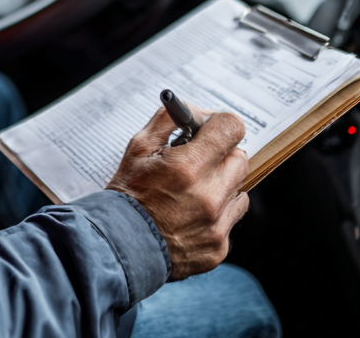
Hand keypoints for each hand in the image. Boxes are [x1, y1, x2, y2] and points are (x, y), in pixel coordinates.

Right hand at [106, 107, 249, 279]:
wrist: (119, 247)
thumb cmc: (128, 196)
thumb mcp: (139, 147)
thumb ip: (169, 120)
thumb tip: (195, 111)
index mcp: (189, 167)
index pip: (231, 128)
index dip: (220, 124)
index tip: (210, 130)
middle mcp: (209, 196)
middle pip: (240, 158)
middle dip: (222, 154)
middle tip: (199, 160)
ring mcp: (217, 225)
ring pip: (239, 189)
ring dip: (222, 184)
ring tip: (192, 191)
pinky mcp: (219, 247)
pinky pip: (231, 218)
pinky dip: (217, 213)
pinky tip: (191, 215)